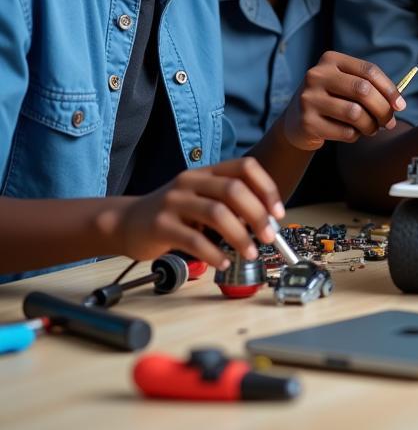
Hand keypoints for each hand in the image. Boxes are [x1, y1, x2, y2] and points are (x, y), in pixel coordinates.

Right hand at [108, 158, 284, 268]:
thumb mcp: (202, 199)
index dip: (267, 188)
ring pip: (217, 213)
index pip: (245, 167)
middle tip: (268, 237)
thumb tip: (265, 223)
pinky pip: (194, 239)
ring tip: (250, 253)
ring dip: (240, 236)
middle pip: (234, 190)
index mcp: (207, 172)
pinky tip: (223, 262)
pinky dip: (214, 253)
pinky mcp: (160, 225)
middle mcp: (191, 181)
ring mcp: (174, 201)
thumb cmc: (173, 213)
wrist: (126, 222)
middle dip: (257, 215)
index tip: (278, 213)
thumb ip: (230, 205)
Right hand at [280, 52, 405, 151]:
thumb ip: (371, 88)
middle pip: (363, 90)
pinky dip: (355, 136)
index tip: (401, 105)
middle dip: (383, 109)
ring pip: (355, 113)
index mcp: (330, 59)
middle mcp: (317, 75)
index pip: (368, 70)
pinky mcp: (306, 122)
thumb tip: (399, 103)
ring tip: (371, 129)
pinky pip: (344, 132)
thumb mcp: (346, 85)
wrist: (296, 121)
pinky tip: (352, 133)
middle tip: (389, 122)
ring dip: (370, 126)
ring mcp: (309, 98)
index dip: (390, 89)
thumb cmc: (332, 100)